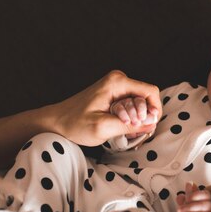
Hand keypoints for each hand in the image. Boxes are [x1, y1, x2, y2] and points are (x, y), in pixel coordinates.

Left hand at [44, 70, 161, 145]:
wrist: (57, 121)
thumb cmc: (75, 124)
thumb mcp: (102, 127)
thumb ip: (129, 126)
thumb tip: (151, 123)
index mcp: (117, 82)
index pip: (150, 92)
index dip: (154, 110)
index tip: (146, 126)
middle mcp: (119, 80)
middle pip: (146, 98)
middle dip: (143, 117)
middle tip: (129, 131)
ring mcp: (117, 87)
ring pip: (140, 103)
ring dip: (136, 119)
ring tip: (122, 130)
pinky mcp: (114, 95)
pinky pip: (132, 106)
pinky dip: (130, 119)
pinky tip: (119, 128)